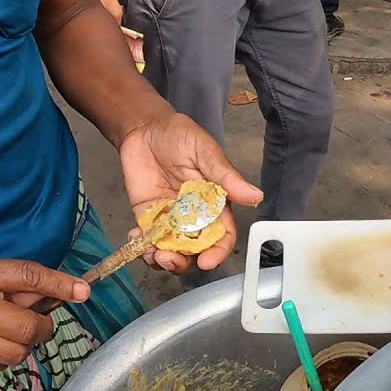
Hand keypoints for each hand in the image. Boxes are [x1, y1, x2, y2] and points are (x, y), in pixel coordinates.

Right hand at [0, 256, 89, 376]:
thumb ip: (10, 280)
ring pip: (18, 352)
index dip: (60, 285)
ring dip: (25, 344)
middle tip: (39, 322)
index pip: (28, 277)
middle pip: (28, 326)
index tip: (83, 291)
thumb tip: (53, 293)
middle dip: (44, 326)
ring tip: (12, 334)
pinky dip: (3, 357)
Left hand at [118, 112, 263, 273]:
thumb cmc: (179, 135)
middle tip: (167, 258)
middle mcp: (195, 217)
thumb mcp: (205, 152)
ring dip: (161, 259)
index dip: (217, 252)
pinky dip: (141, 246)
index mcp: (215, 204)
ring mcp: (171, 219)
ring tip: (150, 252)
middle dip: (183, 262)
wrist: (144, 128)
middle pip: (195, 251)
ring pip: (171, 250)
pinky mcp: (148, 218)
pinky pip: (148, 240)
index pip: (222, 236)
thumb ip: (226, 177)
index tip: (206, 262)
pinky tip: (135, 237)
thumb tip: (256, 196)